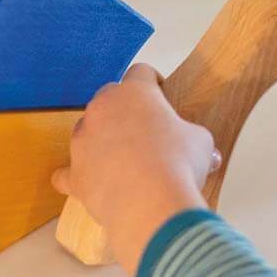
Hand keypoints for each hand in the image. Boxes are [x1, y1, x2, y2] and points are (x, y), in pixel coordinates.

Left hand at [51, 64, 217, 275]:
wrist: (151, 204)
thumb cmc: (178, 164)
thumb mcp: (201, 143)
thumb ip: (196, 139)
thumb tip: (209, 157)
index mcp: (134, 92)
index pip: (141, 72)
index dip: (153, 83)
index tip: (162, 96)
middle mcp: (102, 109)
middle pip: (109, 98)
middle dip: (124, 111)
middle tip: (146, 131)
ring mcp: (83, 140)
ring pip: (88, 131)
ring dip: (102, 140)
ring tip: (126, 161)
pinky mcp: (75, 173)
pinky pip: (67, 173)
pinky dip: (77, 176)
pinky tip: (88, 181)